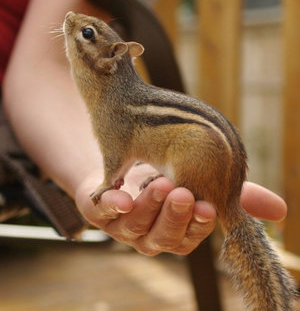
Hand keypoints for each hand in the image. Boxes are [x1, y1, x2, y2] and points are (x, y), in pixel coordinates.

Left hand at [75, 164, 286, 255]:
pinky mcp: (98, 210)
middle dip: (174, 217)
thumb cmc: (166, 170)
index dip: (199, 225)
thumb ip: (233, 193)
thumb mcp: (202, 177)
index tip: (208, 206)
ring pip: (135, 227)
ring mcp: (122, 225)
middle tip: (183, 193)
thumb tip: (282, 211)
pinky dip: (111, 204)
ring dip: (149, 207)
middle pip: (164, 238)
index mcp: (176, 229)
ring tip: (159, 182)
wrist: (123, 156)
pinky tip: (119, 194)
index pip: (191, 236)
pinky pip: (101, 213)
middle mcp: (150, 233)